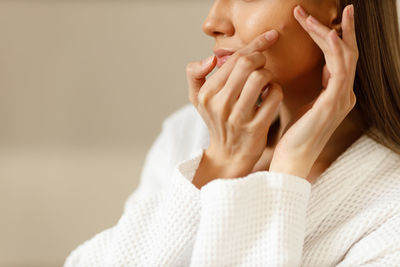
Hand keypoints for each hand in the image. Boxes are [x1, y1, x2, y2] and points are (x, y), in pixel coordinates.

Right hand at [186, 30, 282, 180]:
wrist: (227, 156)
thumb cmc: (215, 121)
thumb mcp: (197, 99)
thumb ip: (194, 74)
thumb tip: (210, 59)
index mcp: (207, 94)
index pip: (233, 59)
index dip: (254, 44)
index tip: (269, 37)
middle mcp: (220, 105)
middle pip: (247, 64)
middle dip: (261, 57)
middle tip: (263, 63)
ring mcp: (238, 118)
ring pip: (261, 78)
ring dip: (269, 74)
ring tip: (265, 81)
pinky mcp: (256, 129)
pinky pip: (274, 97)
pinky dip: (277, 90)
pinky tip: (271, 95)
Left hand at [269, 4, 358, 179]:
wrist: (293, 159)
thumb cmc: (295, 135)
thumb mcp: (304, 105)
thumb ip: (314, 88)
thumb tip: (318, 70)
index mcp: (337, 94)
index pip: (339, 59)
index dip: (330, 38)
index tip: (317, 21)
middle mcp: (344, 94)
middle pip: (347, 53)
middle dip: (339, 29)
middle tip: (336, 9)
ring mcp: (341, 99)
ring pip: (344, 57)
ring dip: (330, 33)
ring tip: (314, 17)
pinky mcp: (333, 103)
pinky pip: (339, 71)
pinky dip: (336, 51)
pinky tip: (328, 36)